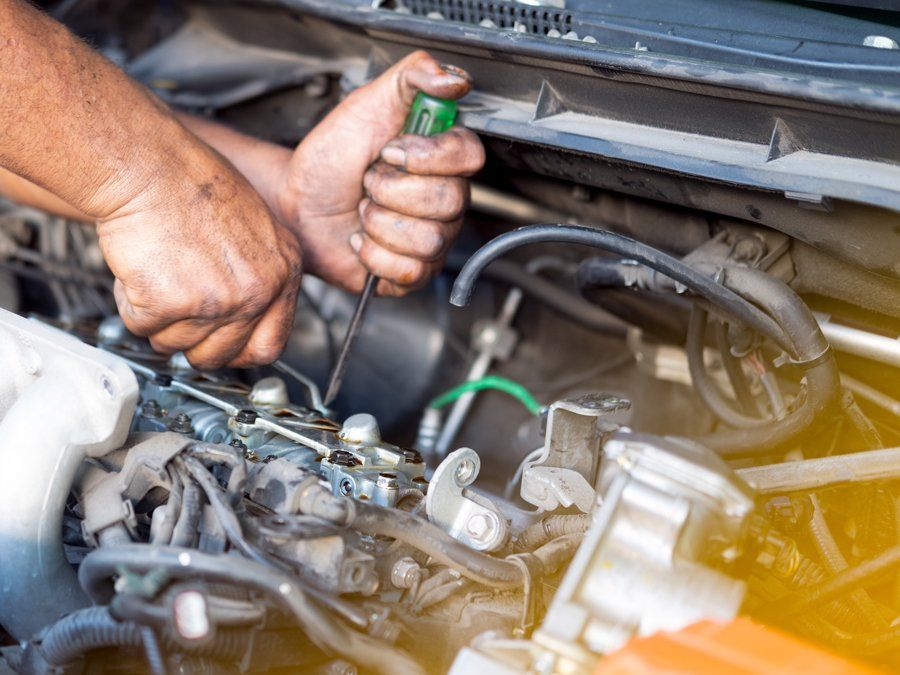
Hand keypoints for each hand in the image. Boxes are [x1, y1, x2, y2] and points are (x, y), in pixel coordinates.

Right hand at [97, 146, 302, 368]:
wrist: (151, 166)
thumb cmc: (191, 184)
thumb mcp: (254, 230)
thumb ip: (256, 276)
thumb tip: (243, 318)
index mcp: (282, 272)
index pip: (269, 345)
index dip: (236, 352)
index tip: (218, 346)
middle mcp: (257, 290)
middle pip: (220, 355)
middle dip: (189, 341)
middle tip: (174, 312)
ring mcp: (218, 300)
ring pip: (176, 344)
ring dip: (157, 317)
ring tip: (158, 271)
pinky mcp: (172, 302)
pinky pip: (142, 325)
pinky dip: (130, 302)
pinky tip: (139, 267)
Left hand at [273, 51, 483, 295]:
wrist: (298, 203)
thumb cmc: (331, 158)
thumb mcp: (366, 102)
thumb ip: (412, 76)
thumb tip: (454, 79)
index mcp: (442, 157)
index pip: (470, 156)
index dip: (428, 156)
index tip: (390, 150)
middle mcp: (445, 198)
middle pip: (450, 201)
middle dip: (392, 190)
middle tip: (369, 182)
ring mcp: (433, 237)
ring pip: (430, 239)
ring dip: (380, 223)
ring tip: (364, 211)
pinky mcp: (414, 272)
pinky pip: (411, 270)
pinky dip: (374, 254)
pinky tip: (362, 239)